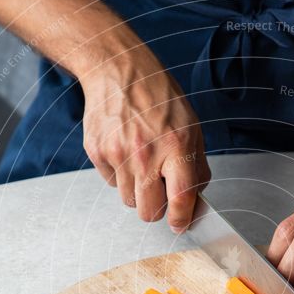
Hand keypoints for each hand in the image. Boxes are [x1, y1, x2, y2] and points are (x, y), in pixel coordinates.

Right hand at [81, 40, 209, 230]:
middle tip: (159, 192)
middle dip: (156, 209)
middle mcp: (146, 153)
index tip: (180, 224)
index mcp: (176, 145)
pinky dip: (120, 175)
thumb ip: (196, 166)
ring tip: (141, 163)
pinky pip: (111, 183)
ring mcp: (118, 154)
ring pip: (128, 201)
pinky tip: (124, 150)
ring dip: (137, 191)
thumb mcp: (191, 126)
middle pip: (148, 212)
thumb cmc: (158, 96)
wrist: (117, 69)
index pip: (181, 198)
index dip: (181, 219)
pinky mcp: (97, 152)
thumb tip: (195, 199)